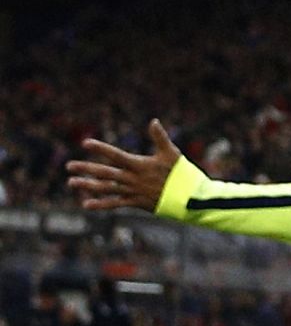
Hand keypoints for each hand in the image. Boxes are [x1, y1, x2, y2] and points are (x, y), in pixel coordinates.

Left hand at [66, 119, 180, 211]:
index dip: (100, 149)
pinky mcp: (134, 202)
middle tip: (69, 166)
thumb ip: (160, 137)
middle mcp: (132, 178)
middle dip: (86, 168)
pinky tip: (86, 204)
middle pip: (105, 173)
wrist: (187, 197)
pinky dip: (100, 204)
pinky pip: (114, 204)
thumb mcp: (172, 152)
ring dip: (87, 185)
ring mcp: (132, 191)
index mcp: (140, 164)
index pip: (116, 155)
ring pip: (105, 188)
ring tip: (71, 182)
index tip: (85, 143)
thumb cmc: (180, 173)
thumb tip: (153, 121)